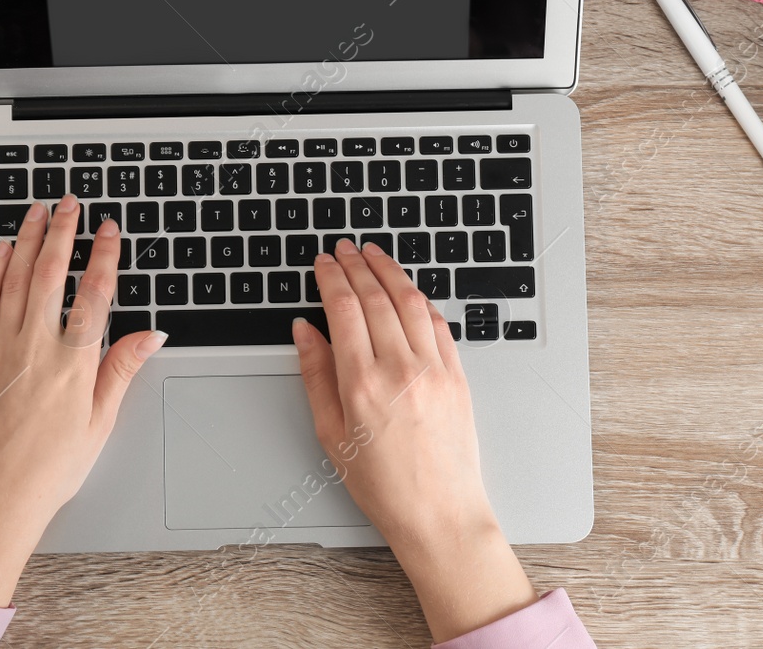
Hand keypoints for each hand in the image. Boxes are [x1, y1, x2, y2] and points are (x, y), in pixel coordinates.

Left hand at [0, 195, 165, 605]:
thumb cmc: (48, 469)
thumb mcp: (100, 423)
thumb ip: (121, 370)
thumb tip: (149, 335)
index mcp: (73, 364)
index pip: (95, 294)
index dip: (105, 256)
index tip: (110, 231)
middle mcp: (35, 348)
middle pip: (51, 273)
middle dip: (63, 232)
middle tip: (71, 203)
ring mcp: (1, 349)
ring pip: (15, 279)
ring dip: (27, 240)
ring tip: (37, 212)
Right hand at [293, 239, 536, 641]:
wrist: (439, 514)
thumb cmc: (384, 485)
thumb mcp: (331, 434)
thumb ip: (316, 375)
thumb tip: (305, 331)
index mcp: (362, 384)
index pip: (343, 309)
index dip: (331, 277)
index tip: (323, 262)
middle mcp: (400, 369)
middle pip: (376, 297)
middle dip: (357, 265)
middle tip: (344, 248)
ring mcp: (434, 370)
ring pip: (410, 301)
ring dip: (390, 271)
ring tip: (375, 255)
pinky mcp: (458, 376)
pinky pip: (438, 323)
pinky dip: (420, 300)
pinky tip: (408, 291)